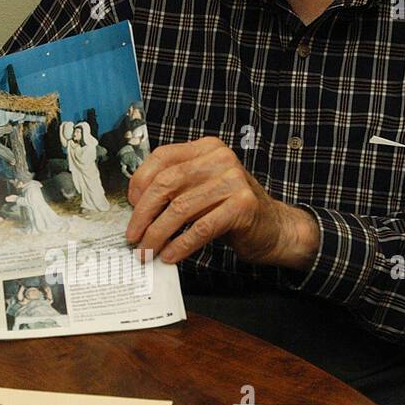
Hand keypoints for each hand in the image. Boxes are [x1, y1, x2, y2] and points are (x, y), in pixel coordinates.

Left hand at [125, 136, 319, 268]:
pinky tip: (170, 256)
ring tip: (147, 252)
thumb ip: (176, 188)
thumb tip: (136, 208)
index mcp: (206, 149)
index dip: (139, 183)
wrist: (274, 227)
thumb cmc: (231, 210)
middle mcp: (220, 159)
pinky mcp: (242, 206)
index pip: (161, 158)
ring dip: (157, 234)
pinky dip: (180, 245)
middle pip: (166, 184)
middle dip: (143, 214)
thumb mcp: (203, 189)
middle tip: (133, 237)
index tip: (130, 207)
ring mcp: (233, 181)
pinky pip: (200, 228)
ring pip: (180, 209)